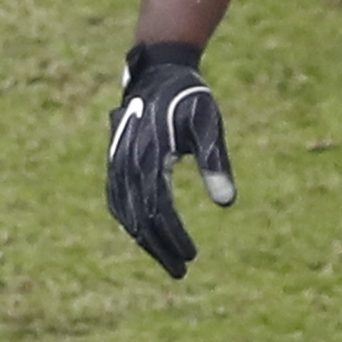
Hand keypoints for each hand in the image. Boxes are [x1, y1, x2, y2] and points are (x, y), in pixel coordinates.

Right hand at [103, 43, 230, 278]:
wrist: (159, 71)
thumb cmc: (189, 98)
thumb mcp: (207, 125)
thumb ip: (215, 163)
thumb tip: (226, 204)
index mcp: (150, 155)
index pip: (159, 209)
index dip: (174, 236)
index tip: (192, 256)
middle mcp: (127, 162)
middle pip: (139, 219)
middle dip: (160, 248)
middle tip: (182, 270)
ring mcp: (116, 162)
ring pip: (125, 213)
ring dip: (145, 240)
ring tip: (166, 260)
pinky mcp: (115, 161)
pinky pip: (117, 200)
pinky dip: (129, 223)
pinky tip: (144, 237)